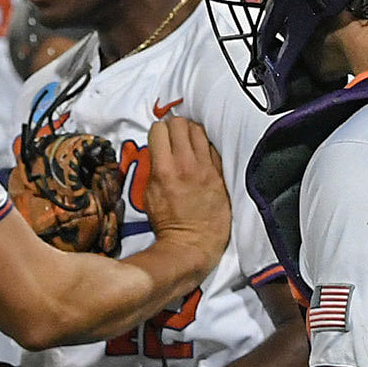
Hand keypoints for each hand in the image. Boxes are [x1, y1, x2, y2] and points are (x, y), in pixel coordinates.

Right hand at [141, 115, 228, 260]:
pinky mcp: (219, 174)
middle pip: (180, 124)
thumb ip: (152, 169)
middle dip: (173, 126)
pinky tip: (201, 155)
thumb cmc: (168, 223)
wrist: (192, 243)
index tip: (158, 138)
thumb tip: (156, 152)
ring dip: (190, 132)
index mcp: (163, 169)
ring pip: (199, 130)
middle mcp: (185, 164)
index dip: (157, 132)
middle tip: (172, 135)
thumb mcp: (148, 195)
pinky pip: (213, 147)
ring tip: (187, 141)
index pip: (159, 129)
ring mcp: (205, 168)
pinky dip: (204, 146)